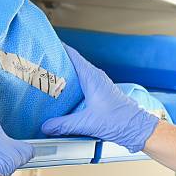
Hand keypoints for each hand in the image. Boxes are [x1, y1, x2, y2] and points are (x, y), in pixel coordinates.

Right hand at [41, 45, 158, 152]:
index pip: (72, 55)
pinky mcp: (101, 95)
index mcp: (93, 77)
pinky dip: (71, 88)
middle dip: (56, 64)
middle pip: (72, 65)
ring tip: (46, 80)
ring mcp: (99, 86)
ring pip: (77, 76)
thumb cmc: (121, 121)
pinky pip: (82, 86)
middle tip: (38, 65)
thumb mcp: (87, 123)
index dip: (57, 48)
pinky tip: (62, 98)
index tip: (44, 45)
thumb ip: (64, 124)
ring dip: (64, 77)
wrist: (138, 129)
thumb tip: (46, 126)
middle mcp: (96, 78)